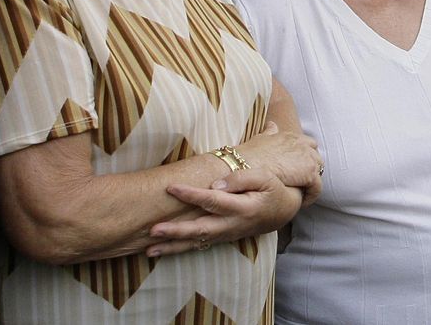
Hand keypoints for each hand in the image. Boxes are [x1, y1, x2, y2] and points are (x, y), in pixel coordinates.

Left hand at [147, 167, 300, 256]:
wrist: (282, 212)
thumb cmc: (272, 189)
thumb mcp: (265, 178)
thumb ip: (241, 178)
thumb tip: (215, 184)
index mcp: (244, 207)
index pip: (214, 201)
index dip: (192, 195)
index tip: (171, 187)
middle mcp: (232, 225)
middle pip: (201, 229)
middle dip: (176, 230)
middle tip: (154, 229)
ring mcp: (225, 235)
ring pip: (196, 243)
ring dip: (172, 247)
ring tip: (149, 249)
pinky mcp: (220, 239)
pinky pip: (197, 246)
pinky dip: (178, 250)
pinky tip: (160, 251)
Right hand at [236, 121, 322, 205]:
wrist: (245, 167)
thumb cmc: (248, 155)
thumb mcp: (259, 138)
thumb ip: (269, 132)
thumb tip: (272, 125)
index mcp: (292, 136)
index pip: (308, 144)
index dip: (304, 155)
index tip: (298, 166)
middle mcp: (303, 145)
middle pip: (316, 156)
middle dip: (311, 167)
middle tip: (301, 180)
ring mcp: (308, 159)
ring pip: (318, 171)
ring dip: (312, 181)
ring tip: (303, 192)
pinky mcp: (309, 174)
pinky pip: (317, 187)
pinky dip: (312, 194)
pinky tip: (304, 202)